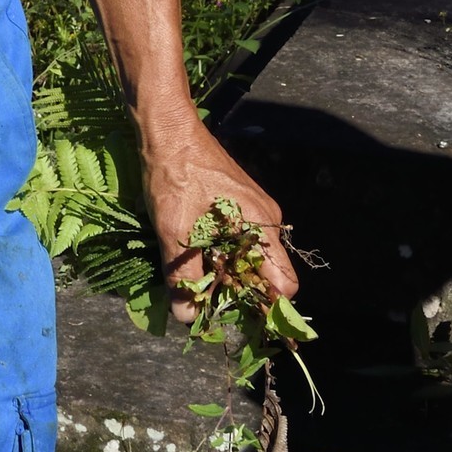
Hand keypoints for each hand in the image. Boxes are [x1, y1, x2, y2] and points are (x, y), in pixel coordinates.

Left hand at [139, 107, 297, 321]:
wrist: (167, 127)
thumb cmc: (176, 175)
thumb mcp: (175, 229)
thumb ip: (184, 276)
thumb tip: (188, 318)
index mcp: (262, 226)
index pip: (284, 285)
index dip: (266, 309)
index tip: (240, 323)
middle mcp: (266, 219)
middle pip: (267, 274)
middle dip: (242, 294)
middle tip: (209, 304)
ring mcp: (253, 209)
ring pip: (251, 257)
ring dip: (229, 274)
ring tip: (198, 283)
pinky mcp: (237, 202)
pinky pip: (240, 239)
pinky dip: (223, 254)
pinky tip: (197, 256)